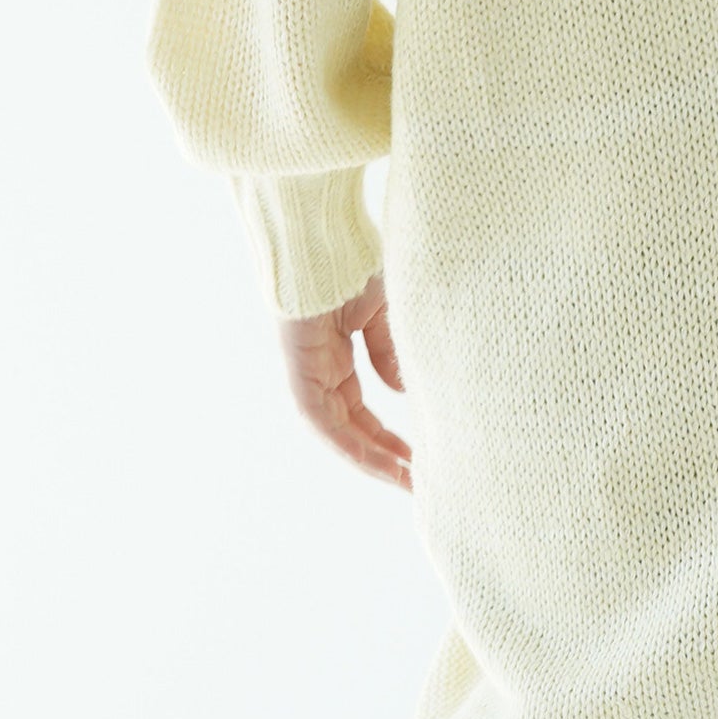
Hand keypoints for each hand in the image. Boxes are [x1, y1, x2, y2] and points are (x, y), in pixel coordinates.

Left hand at [280, 274, 411, 487]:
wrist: (325, 238)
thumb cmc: (355, 261)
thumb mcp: (385, 312)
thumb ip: (389, 353)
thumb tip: (398, 392)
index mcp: (338, 352)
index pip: (360, 407)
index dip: (387, 435)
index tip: (417, 456)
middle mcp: (322, 367)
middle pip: (351, 425)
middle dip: (382, 455)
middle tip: (415, 480)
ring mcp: (309, 370)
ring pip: (337, 429)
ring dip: (368, 457)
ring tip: (403, 479)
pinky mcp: (300, 368)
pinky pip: (320, 418)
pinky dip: (346, 441)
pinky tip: (373, 459)